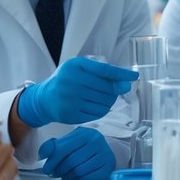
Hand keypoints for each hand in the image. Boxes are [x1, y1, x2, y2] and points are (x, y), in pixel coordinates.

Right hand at [16, 57, 137, 126]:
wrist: (45, 98)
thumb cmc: (67, 80)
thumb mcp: (81, 68)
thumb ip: (103, 73)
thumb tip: (126, 85)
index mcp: (75, 65)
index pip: (105, 70)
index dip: (122, 74)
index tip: (134, 77)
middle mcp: (72, 81)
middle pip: (107, 88)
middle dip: (115, 90)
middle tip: (114, 89)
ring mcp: (70, 99)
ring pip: (105, 102)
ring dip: (110, 101)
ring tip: (103, 97)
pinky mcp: (71, 114)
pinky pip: (98, 113)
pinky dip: (102, 110)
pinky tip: (97, 105)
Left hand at [39, 127, 114, 179]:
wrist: (106, 155)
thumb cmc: (84, 148)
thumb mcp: (70, 141)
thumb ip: (55, 145)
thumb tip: (42, 154)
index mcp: (85, 133)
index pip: (63, 148)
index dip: (52, 160)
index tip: (46, 168)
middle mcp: (97, 143)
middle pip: (70, 161)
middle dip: (58, 170)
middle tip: (54, 173)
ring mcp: (104, 157)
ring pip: (77, 171)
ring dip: (67, 176)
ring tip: (64, 175)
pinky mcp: (106, 170)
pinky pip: (86, 178)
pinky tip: (76, 177)